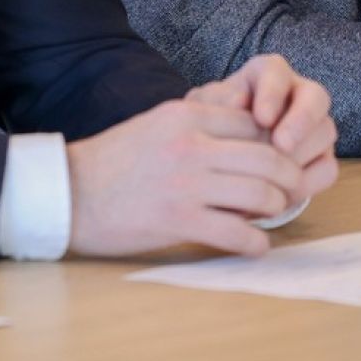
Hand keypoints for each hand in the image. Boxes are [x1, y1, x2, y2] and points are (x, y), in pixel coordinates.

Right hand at [67, 99, 315, 258]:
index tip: (279, 159)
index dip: (275, 141)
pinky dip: (255, 243)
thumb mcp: (157, 125)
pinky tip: (255, 245)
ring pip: (261, 194)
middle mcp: (190, 145)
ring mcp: (186, 184)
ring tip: (270, 215)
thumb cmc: (114, 161)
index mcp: (185, 115)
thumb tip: (249, 137)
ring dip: (275, 209)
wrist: (69, 192)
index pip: (254, 122)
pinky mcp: (178, 221)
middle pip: (268, 157)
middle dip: (288, 177)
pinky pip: (237, 234)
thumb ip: (199, 125)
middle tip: (291, 191)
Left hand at [186, 54, 338, 182]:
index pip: (277, 73)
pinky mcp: (321, 157)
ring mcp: (313, 126)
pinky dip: (308, 182)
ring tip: (274, 174)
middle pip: (316, 98)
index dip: (273, 94)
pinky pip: (327, 168)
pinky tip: (282, 194)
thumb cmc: (211, 124)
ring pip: (325, 132)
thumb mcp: (205, 110)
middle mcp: (297, 94)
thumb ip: (217, 103)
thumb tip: (238, 101)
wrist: (218, 157)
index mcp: (267, 74)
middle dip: (301, 121)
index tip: (261, 118)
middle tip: (281, 145)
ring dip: (302, 154)